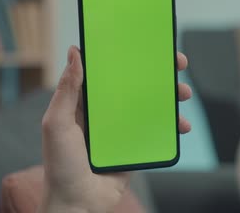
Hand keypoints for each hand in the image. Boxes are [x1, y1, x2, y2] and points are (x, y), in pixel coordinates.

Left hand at [38, 46, 192, 212]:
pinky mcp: (134, 146)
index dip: (126, 54)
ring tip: (183, 94)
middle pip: (135, 84)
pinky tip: (181, 125)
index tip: (145, 43)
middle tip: (177, 64)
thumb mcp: (56, 124)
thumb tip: (74, 52)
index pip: (108, 70)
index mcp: (86, 102)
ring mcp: (121, 129)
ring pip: (150, 105)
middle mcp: (105, 111)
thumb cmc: (60, 166)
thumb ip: (66, 89)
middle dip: (158, 72)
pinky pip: (156, 130)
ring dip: (170, 96)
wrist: (78, 204)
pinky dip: (172, 126)